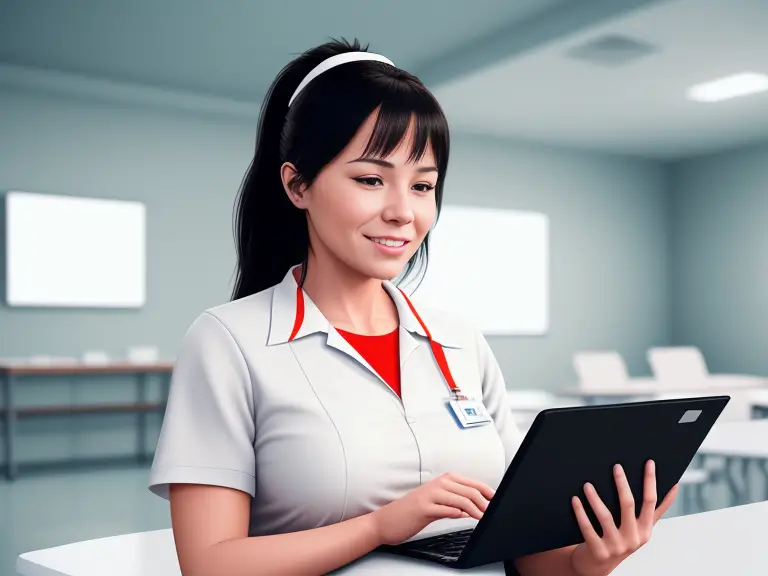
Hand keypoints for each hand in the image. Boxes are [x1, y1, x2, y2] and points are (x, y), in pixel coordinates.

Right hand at [369, 472, 495, 545]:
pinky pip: (446, 509)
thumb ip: (454, 502)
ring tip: (482, 517)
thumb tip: (474, 508)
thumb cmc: (411, 512)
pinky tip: (465, 518)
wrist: (387, 520)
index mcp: (442, 481)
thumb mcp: (436, 503)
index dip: (486, 491)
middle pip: (469, 490)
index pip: (471, 483)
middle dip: (484, 502)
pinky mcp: (424, 508)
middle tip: (491, 512)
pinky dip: (458, 513)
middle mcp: (437, 484)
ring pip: (461, 499)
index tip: (495, 500)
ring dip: (475, 509)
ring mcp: (430, 495)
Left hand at [570, 460, 677, 575]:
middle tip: (616, 466)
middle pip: (628, 505)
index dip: (651, 481)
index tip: (649, 462)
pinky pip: (588, 528)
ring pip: (605, 516)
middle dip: (622, 484)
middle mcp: (634, 538)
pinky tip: (575, 499)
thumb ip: (657, 510)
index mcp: (646, 530)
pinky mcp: (599, 551)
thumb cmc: (621, 541)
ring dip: (595, 498)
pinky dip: (581, 512)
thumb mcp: (642, 528)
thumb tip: (675, 487)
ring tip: (587, 484)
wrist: (598, 566)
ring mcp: (616, 546)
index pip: (651, 501)